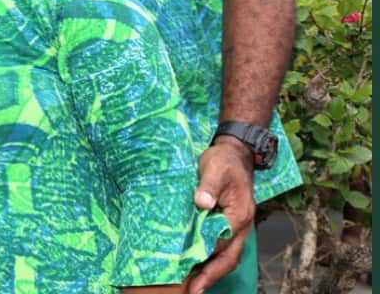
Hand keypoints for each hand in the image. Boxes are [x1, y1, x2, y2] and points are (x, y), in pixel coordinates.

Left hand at [186, 137, 254, 292]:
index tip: (195, 276)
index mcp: (239, 216)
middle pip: (228, 257)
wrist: (234, 153)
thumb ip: (208, 185)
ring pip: (227, 254)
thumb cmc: (224, 161)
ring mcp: (236, 225)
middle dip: (212, 275)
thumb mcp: (215, 168)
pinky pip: (222, 245)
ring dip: (212, 270)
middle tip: (193, 290)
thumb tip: (202, 202)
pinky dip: (211, 258)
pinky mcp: (228, 222)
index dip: (210, 263)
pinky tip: (197, 263)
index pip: (223, 246)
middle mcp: (240, 225)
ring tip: (193, 285)